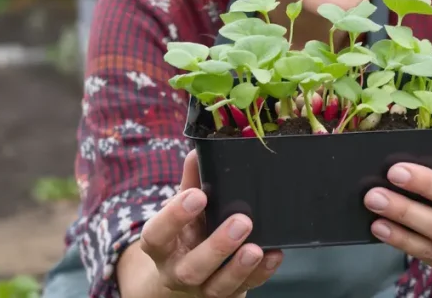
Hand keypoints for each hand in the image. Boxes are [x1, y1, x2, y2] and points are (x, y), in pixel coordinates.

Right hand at [138, 149, 282, 296]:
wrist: (185, 281)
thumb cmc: (188, 234)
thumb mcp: (184, 211)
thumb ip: (192, 182)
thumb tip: (197, 149)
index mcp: (162, 247)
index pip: (157, 236)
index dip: (174, 217)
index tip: (198, 195)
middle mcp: (179, 271)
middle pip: (191, 268)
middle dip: (217, 247)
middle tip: (242, 221)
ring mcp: (204, 289)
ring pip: (218, 287)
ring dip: (239, 268)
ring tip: (256, 248)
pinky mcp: (228, 296)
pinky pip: (246, 288)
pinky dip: (261, 273)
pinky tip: (274, 255)